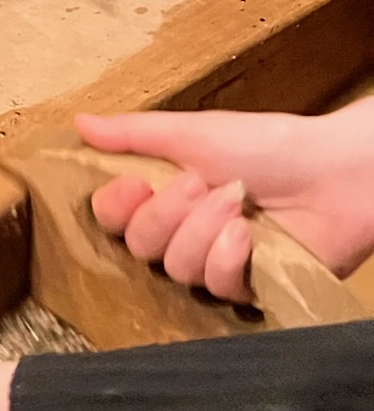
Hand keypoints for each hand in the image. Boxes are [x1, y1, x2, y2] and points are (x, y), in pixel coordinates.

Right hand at [77, 102, 373, 303]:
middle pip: (140, 245)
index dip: (116, 207)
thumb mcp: (192, 132)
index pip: (113, 217)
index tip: (134, 184)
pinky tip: (249, 236)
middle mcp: (181, 230)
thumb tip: (78, 121)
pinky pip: (215, 286)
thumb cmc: (266, 145)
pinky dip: (229, 257)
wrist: (332, 174)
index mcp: (163, 192)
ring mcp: (212, 262)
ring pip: (176, 267)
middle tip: (202, 184)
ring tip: (237, 201)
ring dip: (205, 230)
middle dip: (169, 214)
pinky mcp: (245, 288)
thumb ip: (133, 133)